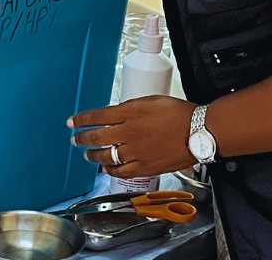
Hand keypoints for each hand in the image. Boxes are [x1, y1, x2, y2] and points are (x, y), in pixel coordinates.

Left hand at [69, 96, 197, 178]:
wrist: (199, 132)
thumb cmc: (180, 114)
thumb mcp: (151, 100)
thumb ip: (131, 108)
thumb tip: (117, 113)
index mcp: (129, 113)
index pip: (96, 116)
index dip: (81, 120)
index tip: (72, 122)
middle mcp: (128, 133)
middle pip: (96, 137)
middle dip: (82, 139)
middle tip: (75, 139)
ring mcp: (135, 152)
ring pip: (105, 156)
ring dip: (92, 155)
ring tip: (87, 154)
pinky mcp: (144, 167)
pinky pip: (120, 171)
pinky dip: (110, 170)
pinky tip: (105, 168)